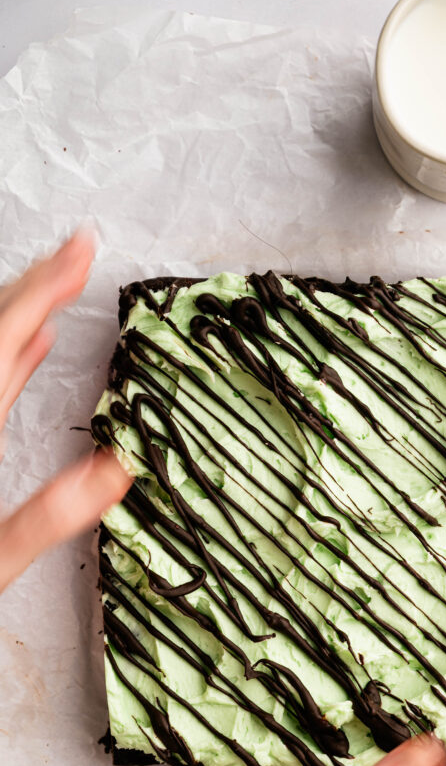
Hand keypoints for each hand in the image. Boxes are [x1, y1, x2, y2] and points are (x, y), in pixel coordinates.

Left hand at [0, 232, 130, 591]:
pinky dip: (17, 354)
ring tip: (61, 282)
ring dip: (28, 310)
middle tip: (78, 249)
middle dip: (39, 282)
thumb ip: (48, 516)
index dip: (47, 287)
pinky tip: (35, 343)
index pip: (6, 338)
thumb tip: (115, 472)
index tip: (81, 250)